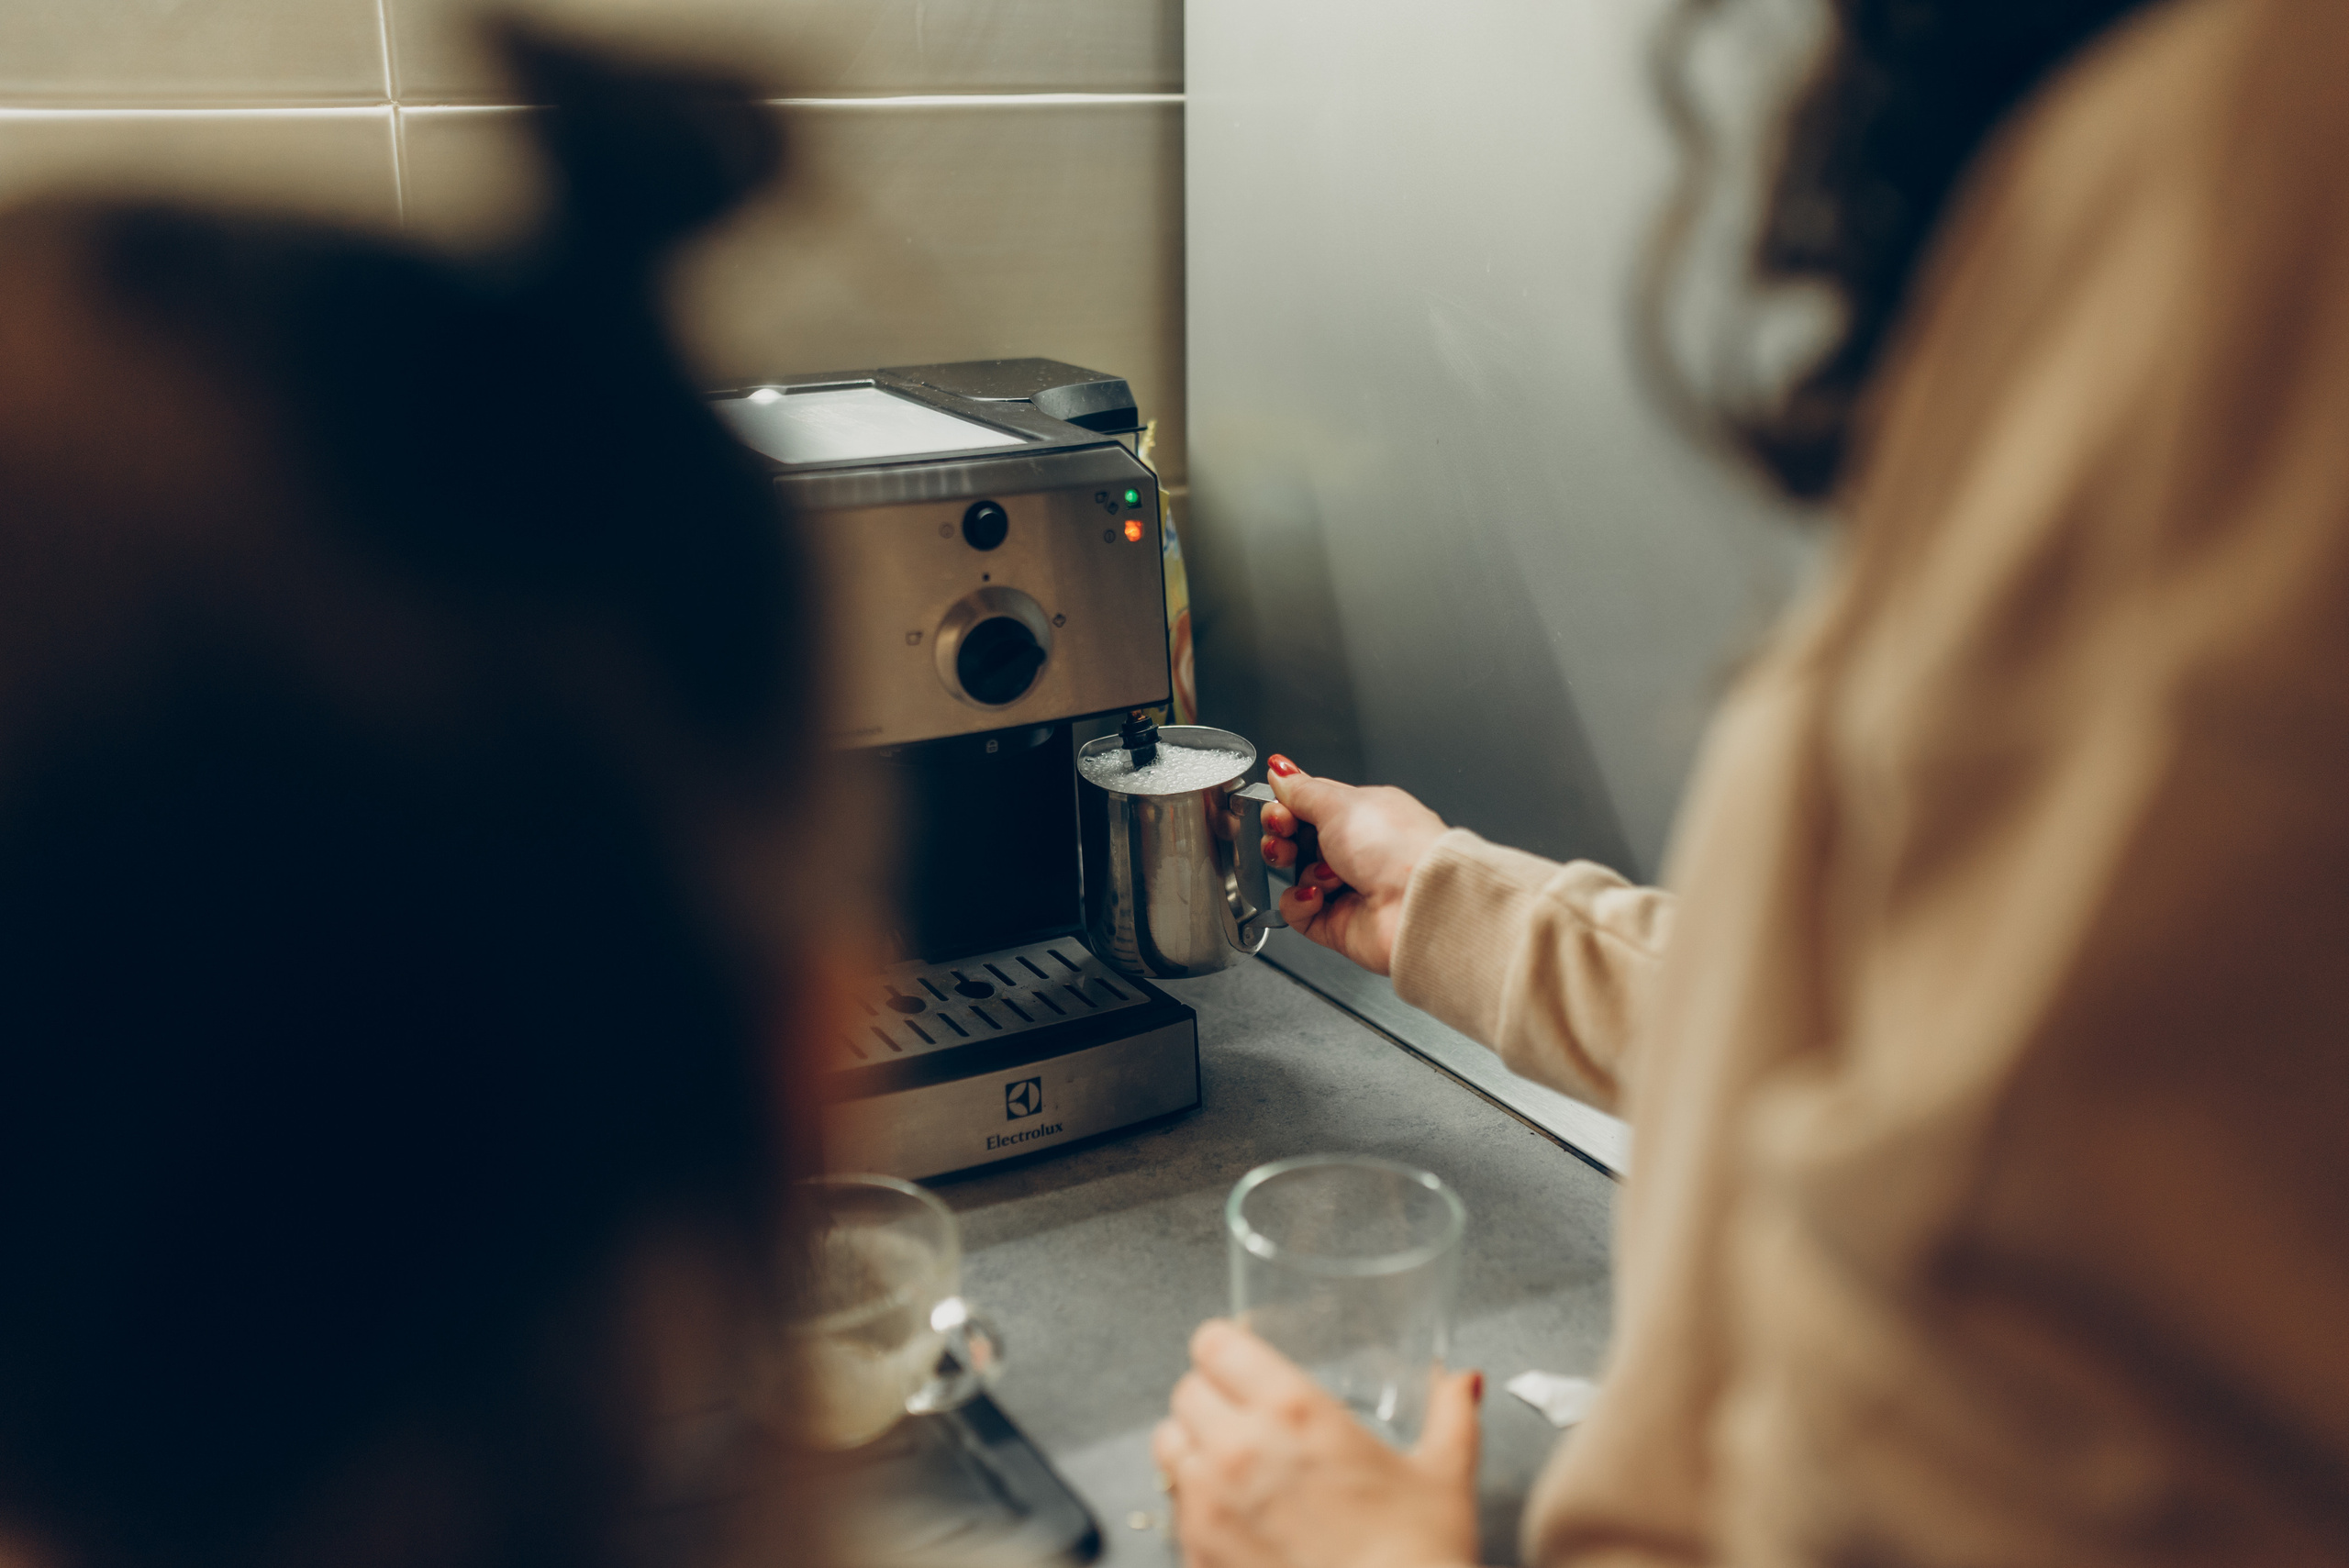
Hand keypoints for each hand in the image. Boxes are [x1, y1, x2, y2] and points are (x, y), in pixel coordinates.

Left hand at [1153, 1320, 1481, 1567]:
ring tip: (1228, 1462)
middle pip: (1186, 1392)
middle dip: (1210, 1397)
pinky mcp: (1198, 1555)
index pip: (1216, 1345)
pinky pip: (1174, 1510)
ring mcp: (1211, 1507)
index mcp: (1295, 1412)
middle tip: (1240, 1414)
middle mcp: (1240, 1450)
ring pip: (1168, 1446)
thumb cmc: (1418, 1557)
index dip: (1226, 1348)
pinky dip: (1194, 1505)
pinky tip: (1234, 1516)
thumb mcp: (1445, 1474)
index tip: (1238, 1358)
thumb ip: (1451, 1414)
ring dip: (1192, 1447)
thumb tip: (1462, 1381)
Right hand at [1260, 757, 1449, 975]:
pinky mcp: (1336, 922)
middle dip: (1282, 837)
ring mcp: (1347, 887)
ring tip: (1321, 873)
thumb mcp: (1340, 804)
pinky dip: (1300, 902)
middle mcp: (1357, 850)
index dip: (1286, 807)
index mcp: (1363, 814)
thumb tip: (1280, 770)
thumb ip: (1302, 789)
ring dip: (1299, 869)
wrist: (1418, 905)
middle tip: (1285, 835)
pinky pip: (1298, 910)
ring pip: (1294, 874)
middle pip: (1298, 839)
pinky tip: (1318, 895)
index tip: (1280, 810)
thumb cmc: (1398, 849)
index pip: (1311, 805)